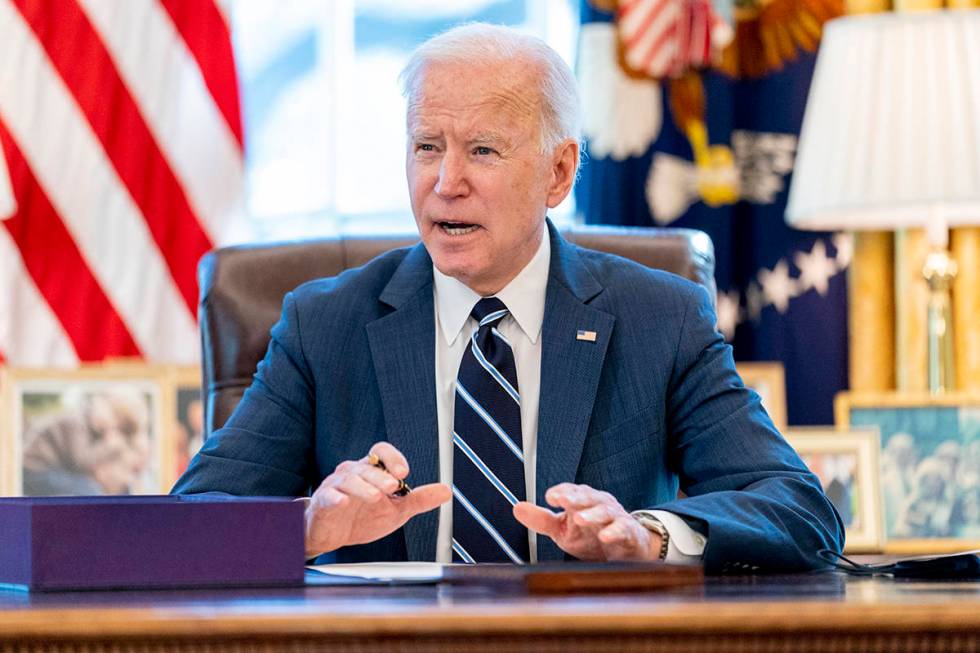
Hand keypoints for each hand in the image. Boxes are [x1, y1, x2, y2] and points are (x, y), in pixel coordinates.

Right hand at [304, 442, 450, 557]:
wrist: (332, 535)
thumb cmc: (361, 517)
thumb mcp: (396, 510)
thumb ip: (419, 499)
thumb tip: (445, 491)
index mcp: (371, 471)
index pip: (381, 453)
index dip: (392, 458)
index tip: (403, 471)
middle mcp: (353, 473)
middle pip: (367, 467)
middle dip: (381, 476)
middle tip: (393, 485)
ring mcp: (336, 487)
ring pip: (349, 479)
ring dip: (363, 487)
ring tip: (375, 497)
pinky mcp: (323, 503)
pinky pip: (328, 496)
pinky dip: (335, 498)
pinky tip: (342, 502)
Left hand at [513, 483, 661, 561]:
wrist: (625, 551)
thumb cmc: (592, 536)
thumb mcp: (563, 529)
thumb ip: (541, 519)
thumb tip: (517, 508)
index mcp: (582, 501)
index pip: (571, 491)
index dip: (561, 492)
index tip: (550, 497)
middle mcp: (599, 504)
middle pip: (588, 497)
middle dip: (576, 497)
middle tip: (563, 500)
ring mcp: (615, 517)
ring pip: (605, 512)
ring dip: (593, 514)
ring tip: (580, 519)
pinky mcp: (628, 533)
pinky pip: (623, 529)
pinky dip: (615, 531)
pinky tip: (606, 536)